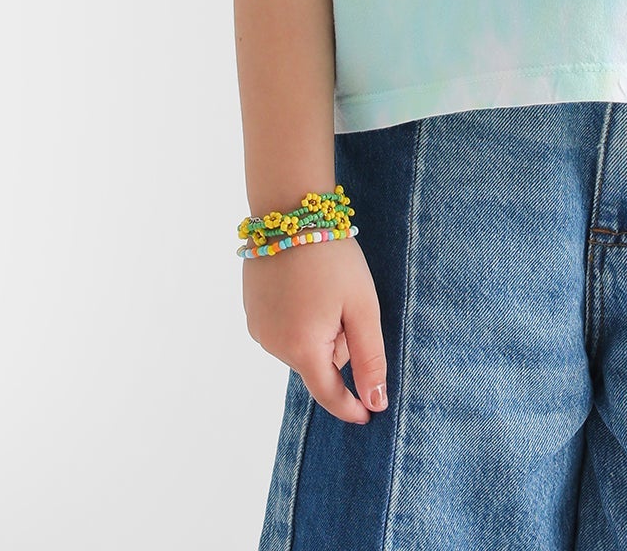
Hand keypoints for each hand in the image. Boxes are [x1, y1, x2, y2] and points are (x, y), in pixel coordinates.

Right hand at [243, 235, 388, 422]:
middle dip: (338, 345)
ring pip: (301, 346)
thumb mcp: (362, 306)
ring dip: (319, 331)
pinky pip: (284, 329)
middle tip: (347, 302)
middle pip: (317, 364)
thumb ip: (370, 358)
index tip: (369, 415)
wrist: (289, 210)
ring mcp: (258, 328)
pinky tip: (306, 286)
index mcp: (302, 348)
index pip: (329, 394)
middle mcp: (273, 345)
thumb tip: (376, 403)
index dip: (351, 406)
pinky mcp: (251, 311)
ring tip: (324, 288)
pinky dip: (300, 318)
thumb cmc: (332, 257)